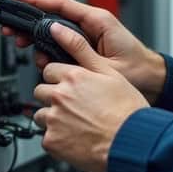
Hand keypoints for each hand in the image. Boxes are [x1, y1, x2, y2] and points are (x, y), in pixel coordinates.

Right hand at [4, 0, 166, 103]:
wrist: (152, 81)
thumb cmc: (138, 71)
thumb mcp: (106, 63)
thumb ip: (79, 48)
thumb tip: (54, 33)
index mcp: (98, 20)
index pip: (61, 3)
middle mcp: (92, 23)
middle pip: (53, 15)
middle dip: (31, 23)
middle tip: (14, 31)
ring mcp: (88, 34)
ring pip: (55, 31)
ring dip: (39, 41)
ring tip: (30, 51)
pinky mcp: (86, 45)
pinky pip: (61, 43)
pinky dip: (50, 51)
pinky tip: (44, 61)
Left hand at [34, 22, 148, 171]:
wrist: (131, 143)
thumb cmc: (126, 110)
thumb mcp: (108, 72)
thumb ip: (79, 48)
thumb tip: (57, 28)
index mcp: (72, 76)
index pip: (50, 71)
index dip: (61, 79)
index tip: (71, 87)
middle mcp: (59, 96)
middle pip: (41, 92)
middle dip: (54, 98)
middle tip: (74, 107)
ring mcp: (54, 120)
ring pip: (41, 115)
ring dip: (53, 118)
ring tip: (76, 123)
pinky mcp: (52, 142)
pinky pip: (46, 138)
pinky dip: (57, 139)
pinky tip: (75, 137)